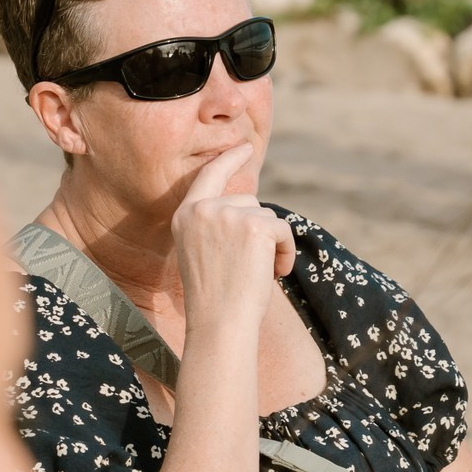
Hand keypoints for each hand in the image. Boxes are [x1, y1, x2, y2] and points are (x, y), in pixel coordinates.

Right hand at [171, 145, 294, 343]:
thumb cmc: (213, 301)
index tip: (243, 147)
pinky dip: (286, 252)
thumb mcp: (203, 254)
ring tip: (260, 274)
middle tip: (255, 266)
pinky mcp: (254, 224)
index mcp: (185, 216)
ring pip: (267, 217)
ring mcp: (228, 214)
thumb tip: (251, 209)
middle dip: (259, 231)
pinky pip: (283, 229)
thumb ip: (218, 226)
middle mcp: (204, 209)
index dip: (228, 160)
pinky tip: (275, 274)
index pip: (209, 176)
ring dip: (273, 245)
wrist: (219, 324)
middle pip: (247, 201)